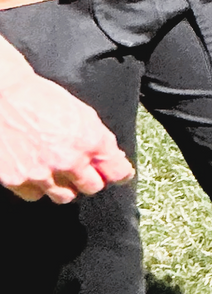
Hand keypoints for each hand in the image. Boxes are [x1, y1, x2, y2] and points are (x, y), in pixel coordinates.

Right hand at [0, 62, 132, 202]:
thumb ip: (101, 140)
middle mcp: (68, 161)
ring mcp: (42, 173)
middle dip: (89, 177)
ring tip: (55, 168)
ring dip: (64, 186)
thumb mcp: (83, 113)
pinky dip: (37, 187)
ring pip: (65, 196)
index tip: (117, 173)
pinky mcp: (17, 180)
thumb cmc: (43, 99)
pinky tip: (35, 169)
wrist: (5, 96)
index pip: (118, 173)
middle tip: (80, 167)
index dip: (119, 173)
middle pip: (92, 188)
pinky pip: (35, 195)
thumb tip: (115, 159)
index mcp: (90, 141)